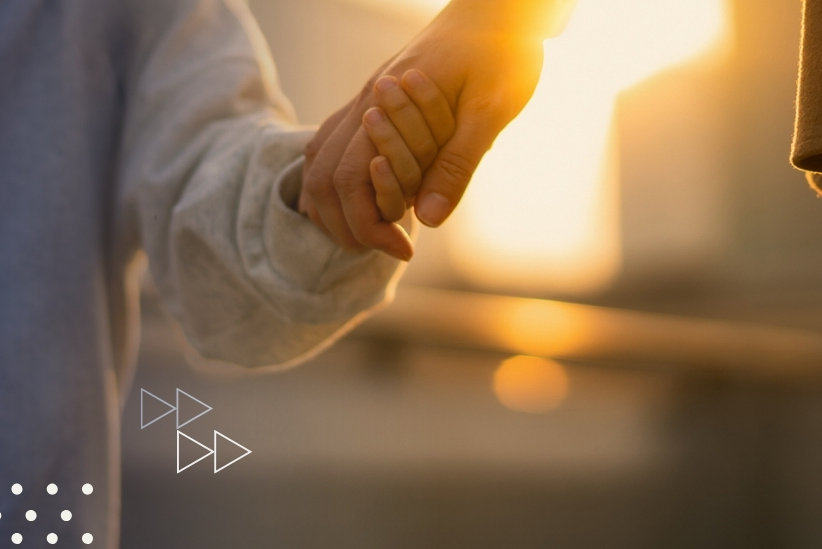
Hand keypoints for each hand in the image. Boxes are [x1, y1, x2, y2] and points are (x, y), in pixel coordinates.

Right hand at [300, 0, 563, 260]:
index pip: (352, 179)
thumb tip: (426, 218)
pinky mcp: (371, 101)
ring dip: (334, 208)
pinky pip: (331, 146)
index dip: (371, 225)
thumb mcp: (491, 109)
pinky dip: (334, 183)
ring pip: (319, 163)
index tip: (404, 250)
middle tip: (386, 251)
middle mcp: (365, 101)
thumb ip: (458, 161)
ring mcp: (362, 99)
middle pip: (323, 177)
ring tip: (370, 237)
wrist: (496, 9)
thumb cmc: (502, 51)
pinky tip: (357, 205)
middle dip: (346, 226)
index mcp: (387, 102)